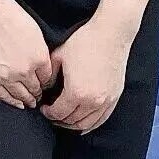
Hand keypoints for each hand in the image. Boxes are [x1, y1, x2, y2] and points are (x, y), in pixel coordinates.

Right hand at [0, 0, 55, 109]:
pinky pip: (3, 95)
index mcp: (39, 58)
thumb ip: (40, 52)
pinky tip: (17, 104)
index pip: (47, 79)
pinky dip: (11, 102)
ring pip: (21, 95)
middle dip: (38, 93)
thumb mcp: (35, 33)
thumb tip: (42, 67)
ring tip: (30, 102)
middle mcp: (25, 71)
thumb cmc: (10, 16)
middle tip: (39, 96)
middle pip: (35, 89)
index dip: (47, 83)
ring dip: (27, 100)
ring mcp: (6, 76)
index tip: (45, 85)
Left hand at [38, 16, 131, 132]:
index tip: (44, 108)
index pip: (58, 113)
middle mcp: (92, 101)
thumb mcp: (59, 57)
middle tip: (52, 113)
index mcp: (76, 93)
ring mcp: (106, 100)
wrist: (111, 33)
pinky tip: (83, 124)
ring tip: (65, 118)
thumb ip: (49, 76)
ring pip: (86, 124)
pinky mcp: (114, 97)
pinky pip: (101, 119)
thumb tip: (43, 88)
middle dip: (58, 119)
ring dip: (73, 124)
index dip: (48, 113)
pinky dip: (90, 124)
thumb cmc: (85, 42)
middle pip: (71, 121)